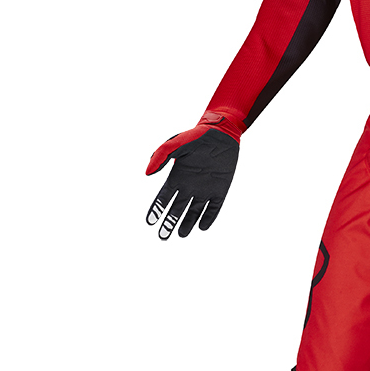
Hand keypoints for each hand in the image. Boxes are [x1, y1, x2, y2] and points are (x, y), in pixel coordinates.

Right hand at [145, 111, 241, 239]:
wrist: (222, 133)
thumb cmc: (197, 137)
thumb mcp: (176, 144)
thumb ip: (160, 156)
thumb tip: (147, 174)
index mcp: (177, 177)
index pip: (163, 198)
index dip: (156, 210)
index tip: (149, 222)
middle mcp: (189, 186)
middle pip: (177, 210)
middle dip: (169, 223)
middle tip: (162, 237)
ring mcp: (205, 190)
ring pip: (194, 212)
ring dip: (187, 224)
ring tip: (181, 234)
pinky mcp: (220, 190)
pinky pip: (214, 208)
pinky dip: (208, 217)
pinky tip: (202, 226)